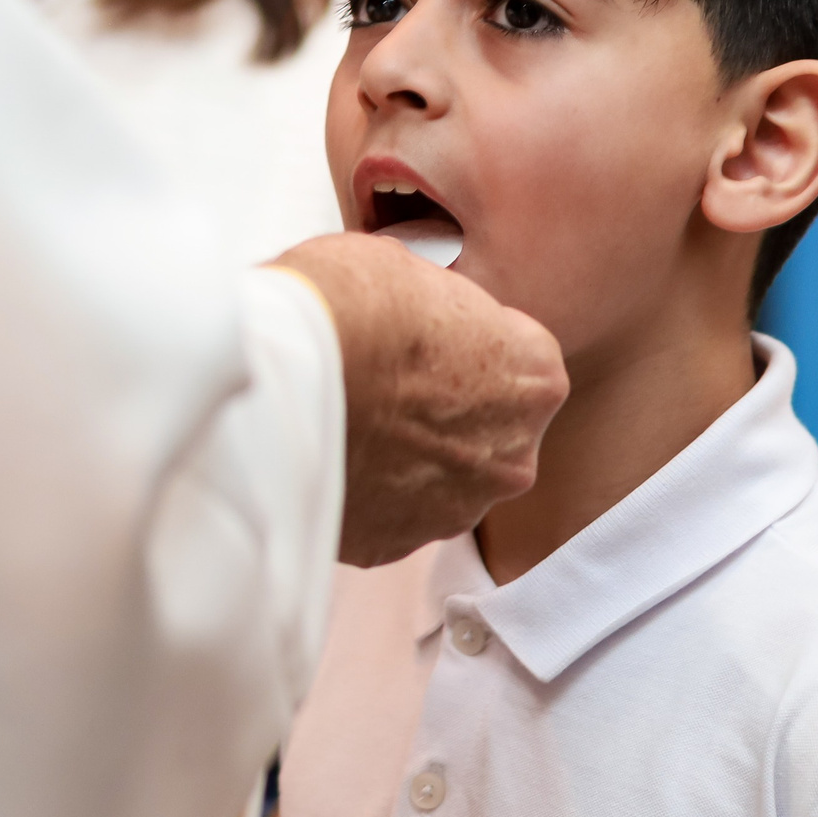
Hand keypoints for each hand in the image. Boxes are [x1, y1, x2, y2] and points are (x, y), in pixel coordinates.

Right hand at [273, 233, 567, 566]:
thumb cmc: (351, 305)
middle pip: (484, 431)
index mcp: (535, 381)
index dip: (466, 341)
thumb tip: (415, 315)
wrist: (282, 371)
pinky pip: (385, 513)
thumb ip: (438, 311)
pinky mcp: (393, 545)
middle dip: (442, 411)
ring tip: (349, 417)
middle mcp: (512, 457)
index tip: (424, 336)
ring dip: (404, 456)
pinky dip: (362, 491)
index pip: (517, 360)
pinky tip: (329, 453)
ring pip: (437, 479)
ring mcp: (453, 510)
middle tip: (384, 381)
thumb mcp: (412, 272)